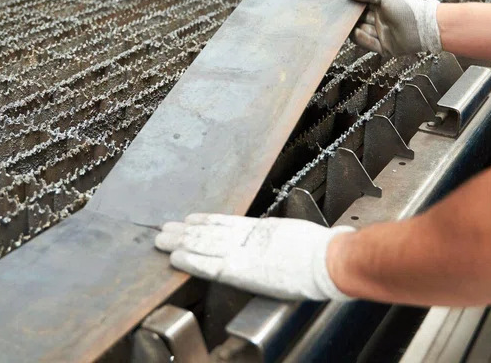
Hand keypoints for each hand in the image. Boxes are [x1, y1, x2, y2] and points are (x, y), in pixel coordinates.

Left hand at [155, 213, 354, 300]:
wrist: (327, 260)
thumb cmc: (320, 250)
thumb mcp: (293, 233)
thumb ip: (275, 236)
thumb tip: (270, 235)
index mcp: (259, 228)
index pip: (223, 222)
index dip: (203, 221)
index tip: (189, 219)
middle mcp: (246, 238)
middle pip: (207, 232)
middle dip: (184, 231)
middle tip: (164, 228)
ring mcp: (242, 253)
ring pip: (203, 245)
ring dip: (180, 242)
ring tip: (162, 240)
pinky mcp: (241, 270)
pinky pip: (209, 265)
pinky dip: (191, 260)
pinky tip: (176, 258)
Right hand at [349, 0, 441, 57]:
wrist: (424, 27)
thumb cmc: (407, 8)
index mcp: (381, 7)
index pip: (362, 6)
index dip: (353, 4)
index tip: (343, 1)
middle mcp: (380, 21)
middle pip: (360, 20)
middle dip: (351, 17)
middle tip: (340, 14)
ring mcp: (381, 34)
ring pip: (362, 32)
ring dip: (354, 28)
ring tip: (345, 24)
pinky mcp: (384, 48)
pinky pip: (368, 44)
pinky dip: (361, 38)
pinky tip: (355, 32)